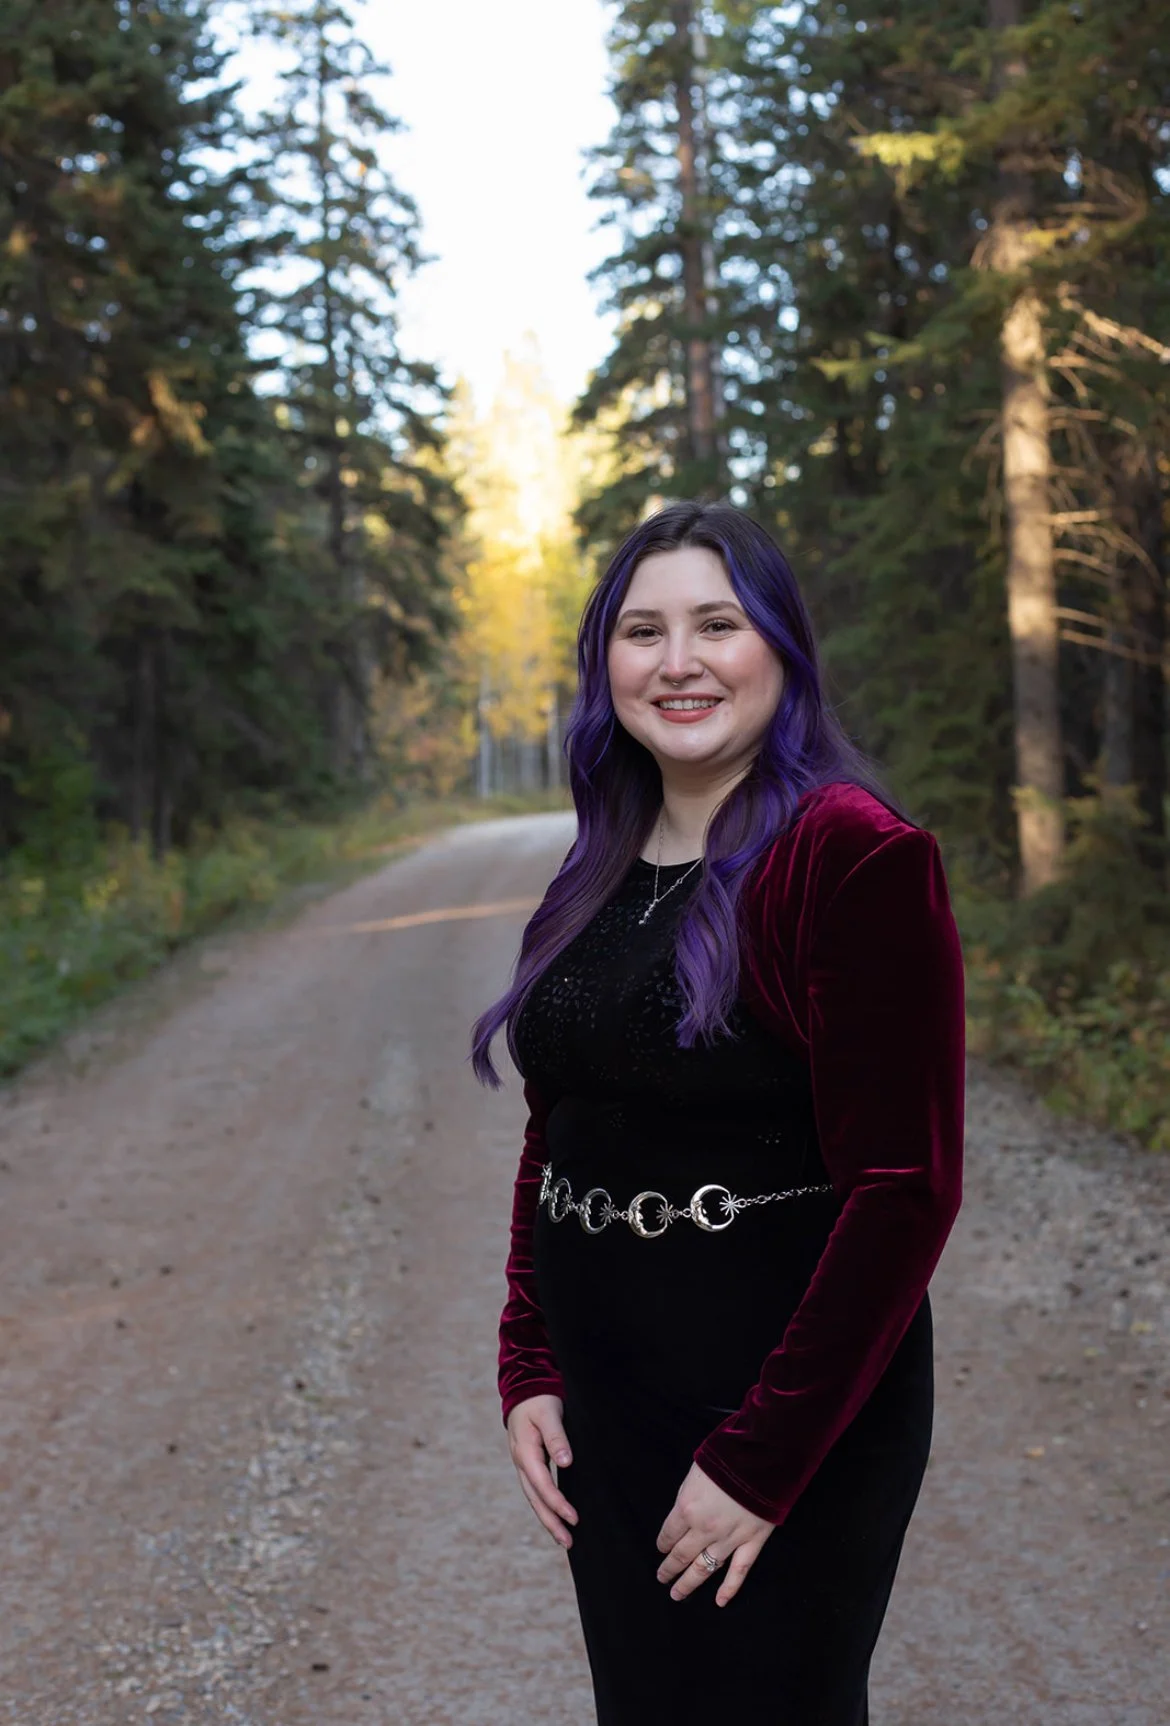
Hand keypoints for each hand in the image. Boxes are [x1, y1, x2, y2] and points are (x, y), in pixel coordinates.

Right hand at [506, 1393, 578, 1548]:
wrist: (525, 1390)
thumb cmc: (539, 1400)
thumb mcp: (549, 1413)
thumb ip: (557, 1437)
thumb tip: (565, 1463)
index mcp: (525, 1452)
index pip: (542, 1484)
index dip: (558, 1503)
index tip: (574, 1518)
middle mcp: (521, 1462)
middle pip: (535, 1499)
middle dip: (551, 1522)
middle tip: (568, 1542)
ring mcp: (523, 1465)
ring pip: (534, 1498)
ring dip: (547, 1519)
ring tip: (563, 1539)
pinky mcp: (530, 1464)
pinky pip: (536, 1491)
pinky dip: (545, 1506)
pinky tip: (555, 1517)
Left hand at [656, 1462, 773, 1605]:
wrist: (761, 1457)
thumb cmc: (726, 1457)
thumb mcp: (695, 1472)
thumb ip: (688, 1496)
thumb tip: (684, 1511)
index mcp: (687, 1508)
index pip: (669, 1534)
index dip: (663, 1544)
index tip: (661, 1549)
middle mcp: (704, 1529)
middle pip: (682, 1554)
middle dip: (669, 1567)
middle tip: (661, 1577)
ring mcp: (728, 1539)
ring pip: (704, 1567)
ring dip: (689, 1582)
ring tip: (676, 1593)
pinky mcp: (752, 1542)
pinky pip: (739, 1570)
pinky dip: (729, 1588)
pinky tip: (719, 1601)